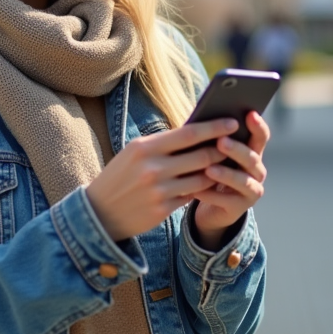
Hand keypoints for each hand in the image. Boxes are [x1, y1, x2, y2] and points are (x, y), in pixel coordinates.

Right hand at [86, 118, 235, 240]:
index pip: (188, 134)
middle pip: (200, 156)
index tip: (232, 122)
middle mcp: (152, 168)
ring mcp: (158, 190)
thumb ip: (163, 143)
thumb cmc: (121, 176)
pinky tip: (208, 185)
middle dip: (221, 151)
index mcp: (145, 148)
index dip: (214, 128)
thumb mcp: (135, 152)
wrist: (98, 211)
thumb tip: (197, 132)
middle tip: (234, 146)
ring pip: (201, 179)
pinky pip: (191, 197)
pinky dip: (202, 190)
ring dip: (215, 172)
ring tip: (225, 165)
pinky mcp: (162, 210)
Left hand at [190, 111, 268, 249]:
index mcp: (252, 152)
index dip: (258, 126)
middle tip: (221, 141)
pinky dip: (211, 195)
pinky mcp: (239, 209)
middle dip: (237, 149)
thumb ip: (213, 139)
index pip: (261, 137)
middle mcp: (257, 171)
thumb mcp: (213, 154)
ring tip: (210, 169)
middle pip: (252, 158)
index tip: (249, 114)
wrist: (211, 206)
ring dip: (227, 174)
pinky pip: (227, 201)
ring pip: (243, 181)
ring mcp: (251, 191)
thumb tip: (200, 120)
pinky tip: (197, 190)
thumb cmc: (211, 170)